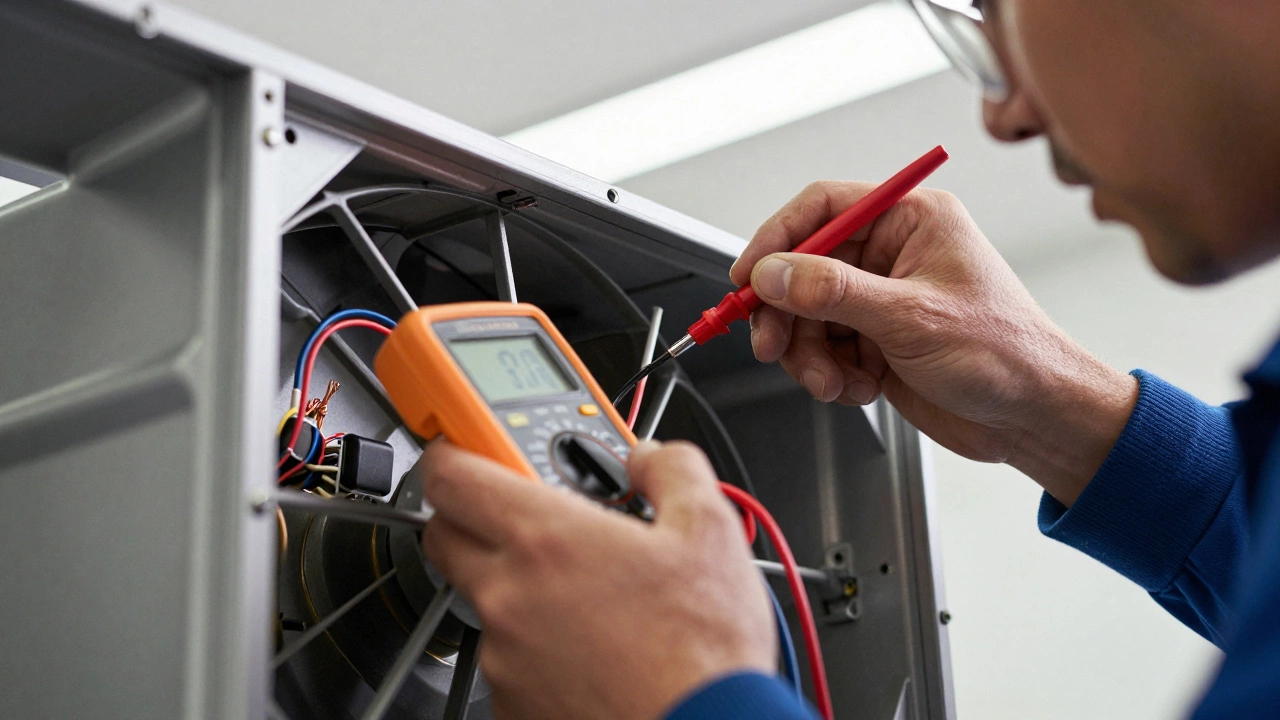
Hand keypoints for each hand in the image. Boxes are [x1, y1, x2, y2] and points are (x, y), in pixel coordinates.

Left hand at [418, 439, 774, 719]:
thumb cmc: (702, 654)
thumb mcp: (712, 532)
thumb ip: (671, 470)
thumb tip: (650, 457)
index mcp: (545, 539)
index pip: (451, 474)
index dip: (454, 452)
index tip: (469, 449)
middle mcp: (508, 595)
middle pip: (446, 534)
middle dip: (476, 515)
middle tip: (529, 516)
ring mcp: (504, 656)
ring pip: (483, 599)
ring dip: (518, 586)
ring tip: (588, 594)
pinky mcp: (511, 704)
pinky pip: (507, 657)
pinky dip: (536, 644)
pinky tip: (590, 646)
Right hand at [732, 182, 1135, 504]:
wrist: (1034, 417)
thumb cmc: (1006, 353)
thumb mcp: (911, 317)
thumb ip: (833, 292)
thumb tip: (774, 272)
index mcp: (911, 221)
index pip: (823, 207)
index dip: (777, 239)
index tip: (747, 275)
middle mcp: (893, 254)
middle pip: (804, 268)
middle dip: (786, 313)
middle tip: (772, 343)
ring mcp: (882, 299)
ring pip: (808, 315)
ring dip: (809, 354)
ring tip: (832, 380)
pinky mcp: (877, 340)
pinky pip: (825, 349)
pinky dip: (830, 374)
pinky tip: (859, 388)